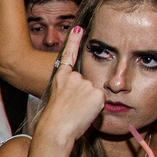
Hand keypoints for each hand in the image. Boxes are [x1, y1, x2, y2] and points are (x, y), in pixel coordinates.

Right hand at [33, 27, 102, 144]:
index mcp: (61, 78)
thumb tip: (90, 92)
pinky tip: (85, 113)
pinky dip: (96, 109)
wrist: (56, 128)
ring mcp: (86, 83)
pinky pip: (101, 101)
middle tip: (72, 109)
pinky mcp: (97, 92)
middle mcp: (73, 77)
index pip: (69, 57)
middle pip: (87, 84)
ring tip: (77, 112)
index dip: (74, 42)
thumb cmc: (55, 120)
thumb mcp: (59, 100)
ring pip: (95, 93)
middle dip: (85, 96)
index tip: (79, 28)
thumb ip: (73, 91)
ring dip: (90, 104)